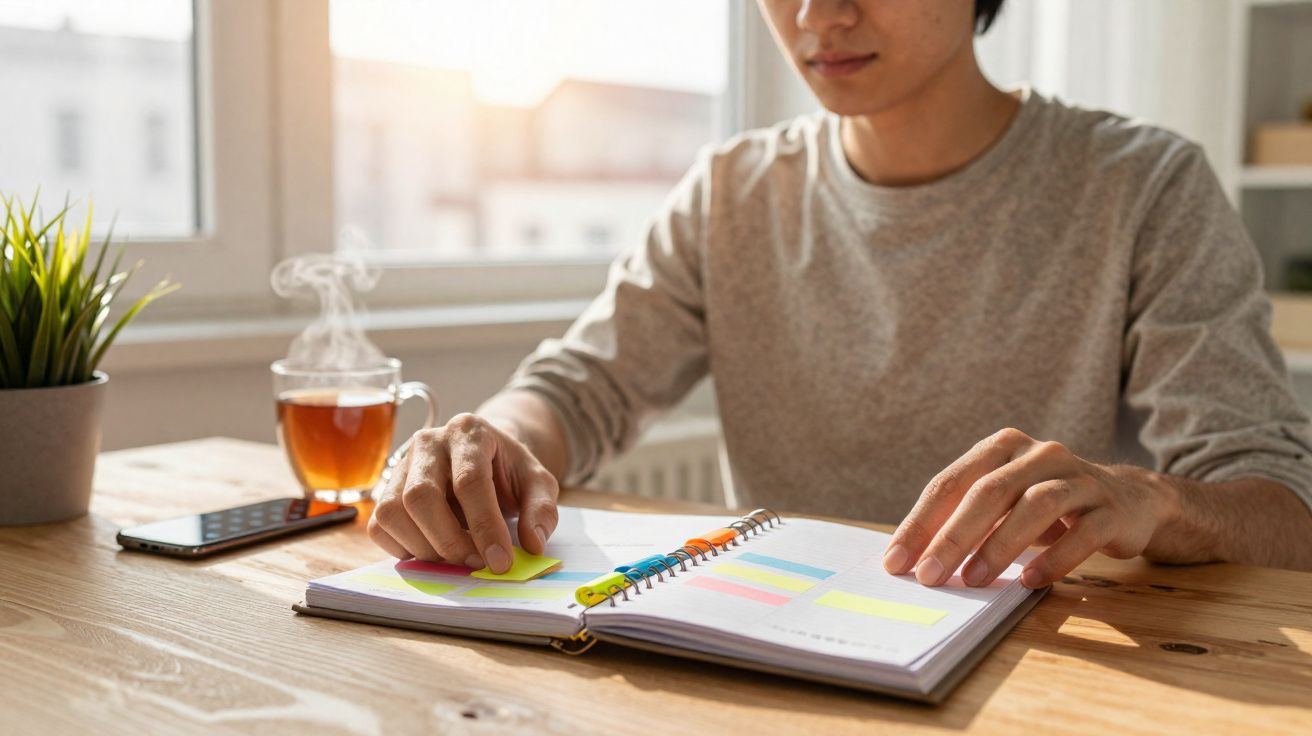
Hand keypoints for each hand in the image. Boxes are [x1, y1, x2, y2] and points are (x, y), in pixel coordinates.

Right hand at [368, 413, 559, 573]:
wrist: (486, 457)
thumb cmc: (509, 471)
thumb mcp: (538, 482)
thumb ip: (541, 510)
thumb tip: (532, 545)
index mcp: (469, 432)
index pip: (469, 482)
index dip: (484, 526)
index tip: (500, 561)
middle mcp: (428, 442)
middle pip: (421, 496)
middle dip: (449, 541)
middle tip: (476, 563)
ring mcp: (402, 464)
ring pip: (393, 511)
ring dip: (424, 547)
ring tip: (456, 556)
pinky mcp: (386, 489)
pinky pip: (379, 525)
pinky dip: (403, 548)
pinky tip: (434, 548)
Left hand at [883, 428, 1177, 588]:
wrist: (1129, 501)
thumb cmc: (1046, 505)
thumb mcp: (1003, 502)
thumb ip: (963, 519)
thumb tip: (913, 559)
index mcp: (1002, 446)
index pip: (951, 483)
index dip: (921, 523)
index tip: (896, 562)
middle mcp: (1040, 454)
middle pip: (989, 492)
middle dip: (953, 537)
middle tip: (929, 575)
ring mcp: (1079, 478)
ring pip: (1034, 507)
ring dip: (999, 547)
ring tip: (972, 580)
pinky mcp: (1111, 509)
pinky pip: (1082, 533)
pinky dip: (1054, 558)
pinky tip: (1030, 582)